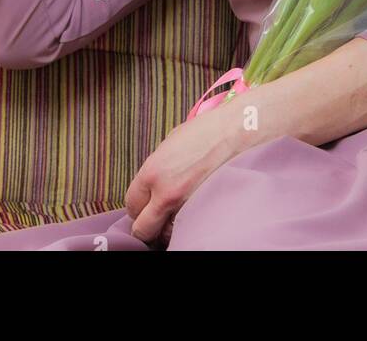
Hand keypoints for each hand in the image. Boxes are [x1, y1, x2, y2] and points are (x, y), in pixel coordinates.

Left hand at [124, 104, 240, 246]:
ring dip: (166, 227)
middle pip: (142, 228)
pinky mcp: (203, 212)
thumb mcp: (170, 143)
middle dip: (145, 224)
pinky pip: (187, 229)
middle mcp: (165, 193)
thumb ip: (156, 166)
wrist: (235, 133)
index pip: (131, 204)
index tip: (143, 205)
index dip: (137, 206)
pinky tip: (189, 214)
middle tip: (153, 218)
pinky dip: (185, 226)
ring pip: (165, 234)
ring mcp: (185, 206)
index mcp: (152, 171)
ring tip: (173, 215)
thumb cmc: (206, 132)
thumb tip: (150, 183)